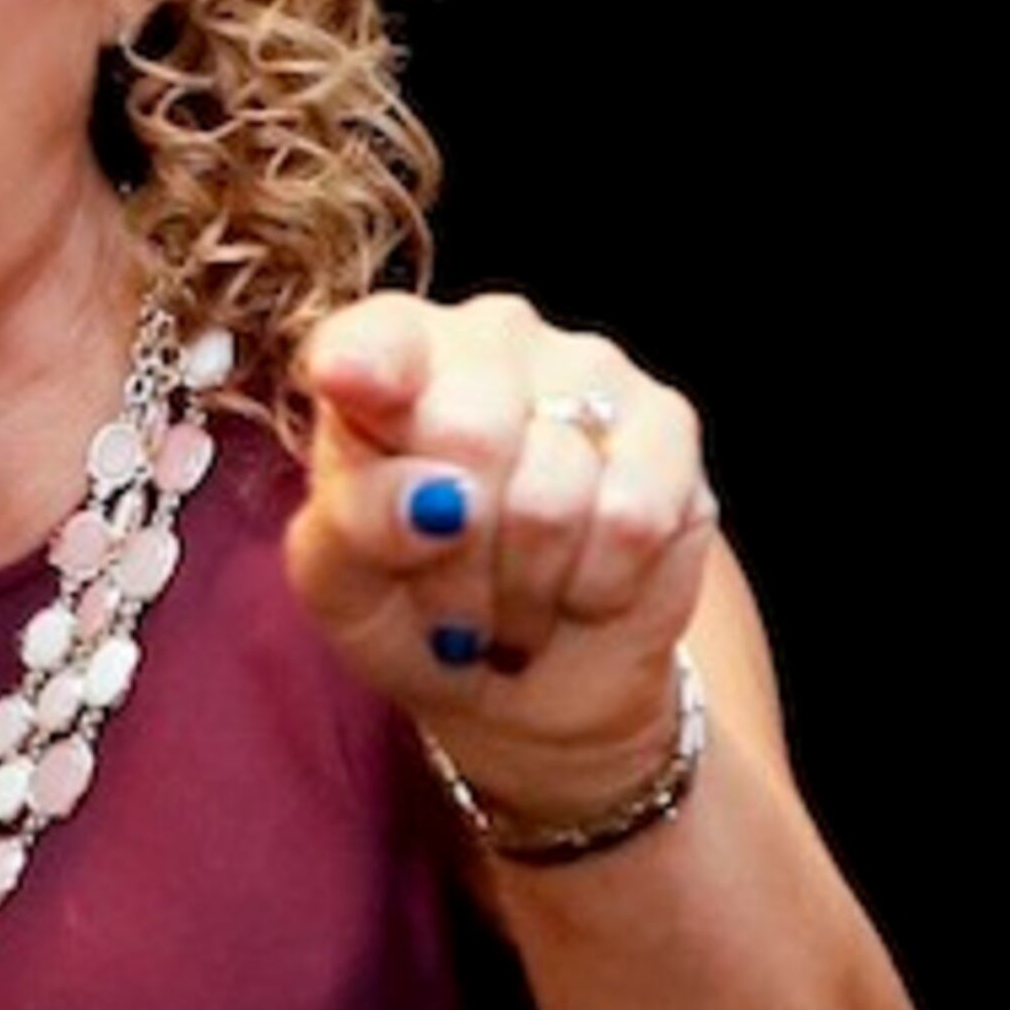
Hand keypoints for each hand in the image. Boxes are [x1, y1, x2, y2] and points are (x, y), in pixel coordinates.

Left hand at [284, 291, 718, 818]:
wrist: (524, 674)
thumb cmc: (408, 602)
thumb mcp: (341, 581)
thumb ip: (355, 523)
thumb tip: (434, 501)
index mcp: (384, 352)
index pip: (370, 340)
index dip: (362, 364)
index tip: (346, 382)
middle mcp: (489, 335)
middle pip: (467, 436)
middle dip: (452, 557)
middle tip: (449, 599)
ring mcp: (588, 367)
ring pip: (550, 495)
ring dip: (522, 587)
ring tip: (510, 597)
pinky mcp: (668, 425)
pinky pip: (629, 521)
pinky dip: (593, 586)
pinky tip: (578, 583)